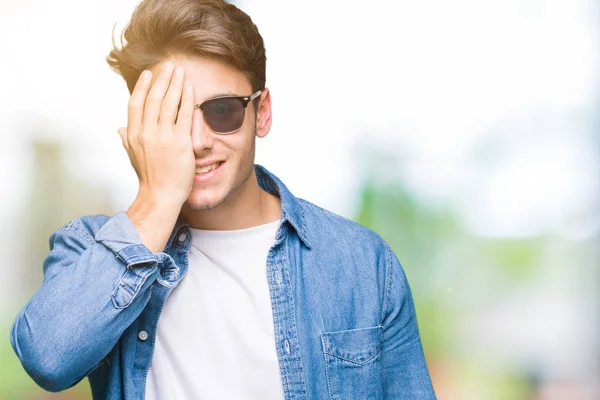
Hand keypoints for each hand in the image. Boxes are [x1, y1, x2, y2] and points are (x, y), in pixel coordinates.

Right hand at [118, 62, 194, 206]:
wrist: (161, 196)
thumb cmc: (149, 179)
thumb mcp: (133, 157)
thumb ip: (127, 140)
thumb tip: (120, 129)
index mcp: (133, 135)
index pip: (136, 104)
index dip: (143, 86)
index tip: (149, 73)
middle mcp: (146, 133)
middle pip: (153, 98)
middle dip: (161, 79)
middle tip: (169, 65)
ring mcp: (163, 137)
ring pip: (168, 103)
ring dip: (175, 84)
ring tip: (180, 71)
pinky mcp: (180, 142)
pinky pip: (184, 115)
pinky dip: (187, 99)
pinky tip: (190, 88)